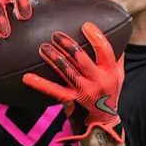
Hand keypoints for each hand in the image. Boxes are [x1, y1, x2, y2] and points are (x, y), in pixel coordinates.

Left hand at [22, 22, 124, 142]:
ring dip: (54, 58)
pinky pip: (54, 91)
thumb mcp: (119, 75)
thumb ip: (116, 57)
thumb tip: (116, 34)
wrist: (103, 120)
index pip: (105, 50)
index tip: (85, 25)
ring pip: (67, 71)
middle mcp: (98, 81)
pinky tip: (27, 77)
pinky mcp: (72, 100)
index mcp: (110, 72)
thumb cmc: (110, 92)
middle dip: (68, 45)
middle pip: (82, 59)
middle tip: (55, 34)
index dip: (96, 37)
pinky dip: (40, 84)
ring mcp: (84, 91)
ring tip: (43, 48)